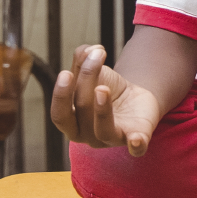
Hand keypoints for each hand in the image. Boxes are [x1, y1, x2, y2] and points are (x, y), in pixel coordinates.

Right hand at [51, 44, 167, 155]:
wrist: (136, 100)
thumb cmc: (107, 89)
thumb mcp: (94, 72)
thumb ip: (84, 59)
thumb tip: (89, 50)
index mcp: (73, 122)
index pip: (60, 115)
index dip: (61, 96)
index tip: (66, 72)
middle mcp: (89, 135)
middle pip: (81, 114)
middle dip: (84, 86)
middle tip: (93, 60)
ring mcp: (112, 139)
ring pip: (103, 130)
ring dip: (102, 109)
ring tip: (103, 87)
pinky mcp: (136, 139)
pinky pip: (136, 148)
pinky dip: (136, 144)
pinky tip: (135, 138)